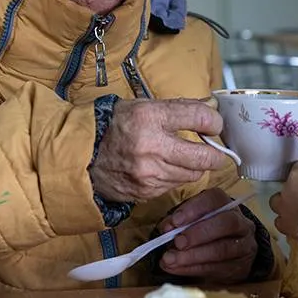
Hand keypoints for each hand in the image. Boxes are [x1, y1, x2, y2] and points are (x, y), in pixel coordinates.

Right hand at [90, 98, 229, 203]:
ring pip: (193, 174)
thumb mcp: (142, 106)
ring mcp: (148, 173)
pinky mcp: (146, 191)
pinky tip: (164, 168)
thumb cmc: (113, 127)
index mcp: (149, 116)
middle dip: (216, 155)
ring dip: (194, 166)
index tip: (215, 125)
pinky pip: (175, 185)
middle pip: (204, 157)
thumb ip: (178, 108)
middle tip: (216, 151)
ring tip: (184, 157)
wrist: (81, 156)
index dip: (214, 122)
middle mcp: (151, 146)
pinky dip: (176, 176)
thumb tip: (210, 109)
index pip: (199, 117)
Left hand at [157, 188, 256, 283]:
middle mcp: (241, 223)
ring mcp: (244, 246)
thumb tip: (166, 228)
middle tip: (177, 242)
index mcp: (227, 205)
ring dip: (192, 255)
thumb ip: (179, 221)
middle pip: (225, 223)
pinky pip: (216, 268)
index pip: (215, 199)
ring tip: (170, 259)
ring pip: (222, 249)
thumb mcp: (194, 221)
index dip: (195, 208)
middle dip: (198, 233)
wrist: (231, 255)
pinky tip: (176, 268)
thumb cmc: (208, 232)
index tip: (176, 221)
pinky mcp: (240, 267)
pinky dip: (192, 269)